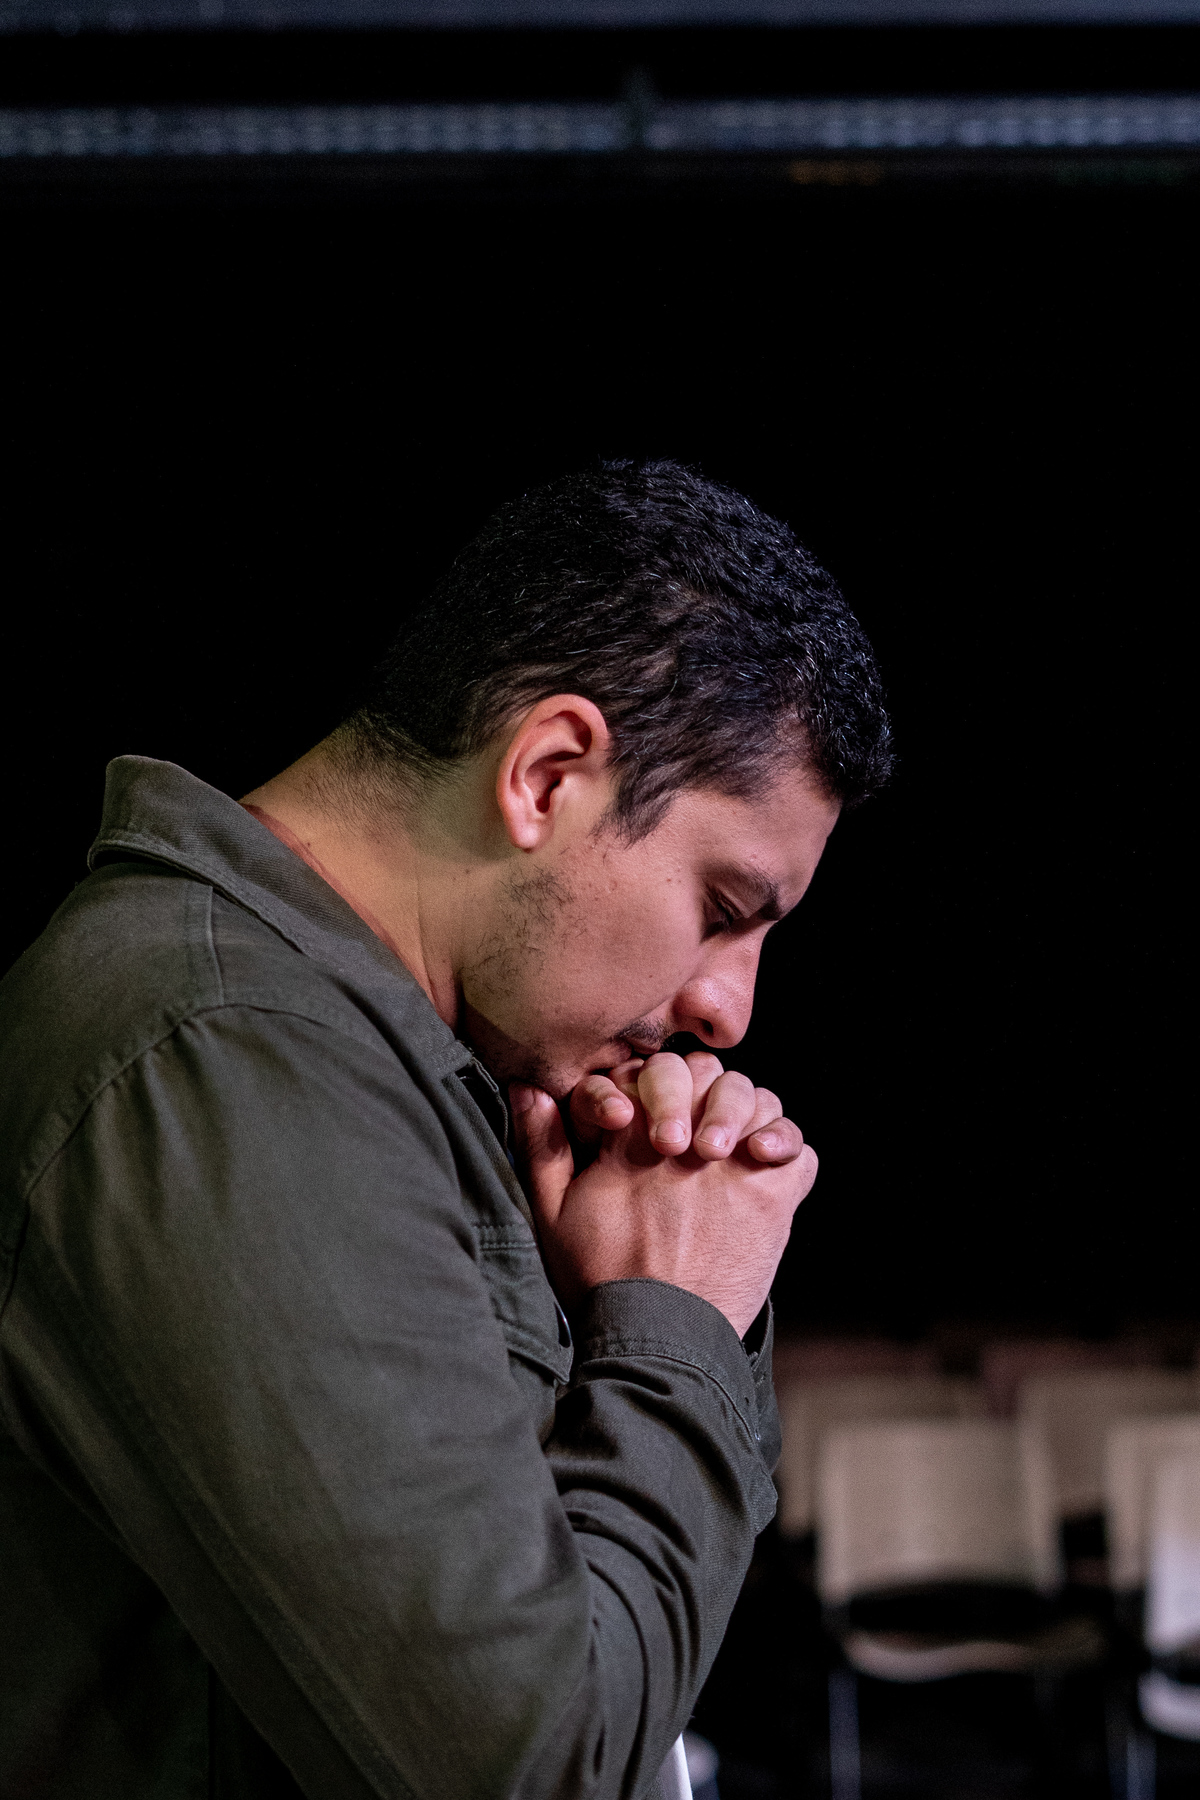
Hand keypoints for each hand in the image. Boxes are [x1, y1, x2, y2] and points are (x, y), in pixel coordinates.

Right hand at [511, 1062, 816, 1338]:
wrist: (657, 1342)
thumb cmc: (601, 1281)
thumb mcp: (551, 1214)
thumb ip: (542, 1146)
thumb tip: (529, 1088)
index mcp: (634, 1138)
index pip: (654, 1069)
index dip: (651, 1083)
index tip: (641, 1119)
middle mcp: (690, 1142)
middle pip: (709, 1074)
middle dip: (700, 1089)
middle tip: (687, 1134)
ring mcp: (737, 1169)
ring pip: (759, 1101)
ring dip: (745, 1113)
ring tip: (726, 1144)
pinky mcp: (772, 1201)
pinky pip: (799, 1151)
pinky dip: (787, 1149)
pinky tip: (763, 1162)